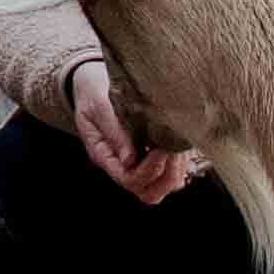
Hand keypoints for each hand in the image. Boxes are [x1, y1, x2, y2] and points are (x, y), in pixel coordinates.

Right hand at [69, 58, 196, 206]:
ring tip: (176, 144)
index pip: (130, 179)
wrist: (93, 82)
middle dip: (165, 176)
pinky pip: (173, 171)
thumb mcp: (98, 106)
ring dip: (175, 170)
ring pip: (164, 185)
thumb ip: (113, 131)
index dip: (148, 170)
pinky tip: (179, 141)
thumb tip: (129, 160)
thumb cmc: (93, 92)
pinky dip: (181, 162)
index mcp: (105, 156)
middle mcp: (123, 164)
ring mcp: (138, 161)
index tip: (160, 148)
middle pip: (149, 192)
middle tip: (172, 151)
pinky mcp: (153, 154)